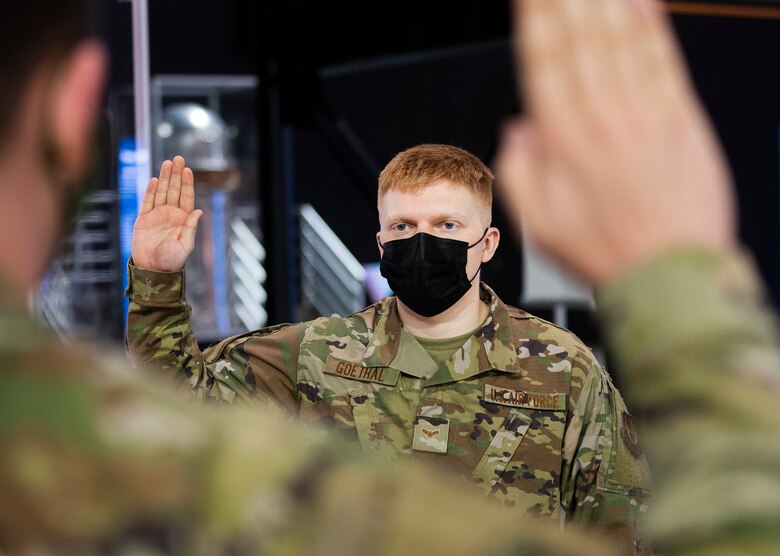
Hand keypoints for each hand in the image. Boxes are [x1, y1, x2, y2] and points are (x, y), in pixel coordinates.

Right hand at [131, 156, 202, 271]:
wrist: (152, 269)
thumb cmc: (171, 261)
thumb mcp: (184, 246)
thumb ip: (190, 228)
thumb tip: (199, 211)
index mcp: (183, 219)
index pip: (186, 197)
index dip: (187, 183)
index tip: (188, 169)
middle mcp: (171, 214)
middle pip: (174, 190)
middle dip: (176, 174)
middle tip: (178, 158)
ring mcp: (157, 215)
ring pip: (161, 192)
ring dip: (165, 178)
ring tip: (167, 163)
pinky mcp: (143, 219)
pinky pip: (147, 202)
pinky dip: (151, 191)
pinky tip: (155, 180)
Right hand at [496, 0, 735, 283]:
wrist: (670, 274)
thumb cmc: (605, 250)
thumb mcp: (539, 226)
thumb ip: (520, 172)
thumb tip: (519, 130)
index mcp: (565, 142)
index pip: (544, 60)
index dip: (536, 17)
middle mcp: (603, 119)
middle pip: (581, 38)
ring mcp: (646, 115)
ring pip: (621, 40)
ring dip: (605, 1)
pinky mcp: (682, 120)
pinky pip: (665, 60)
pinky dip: (653, 26)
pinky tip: (642, 0)